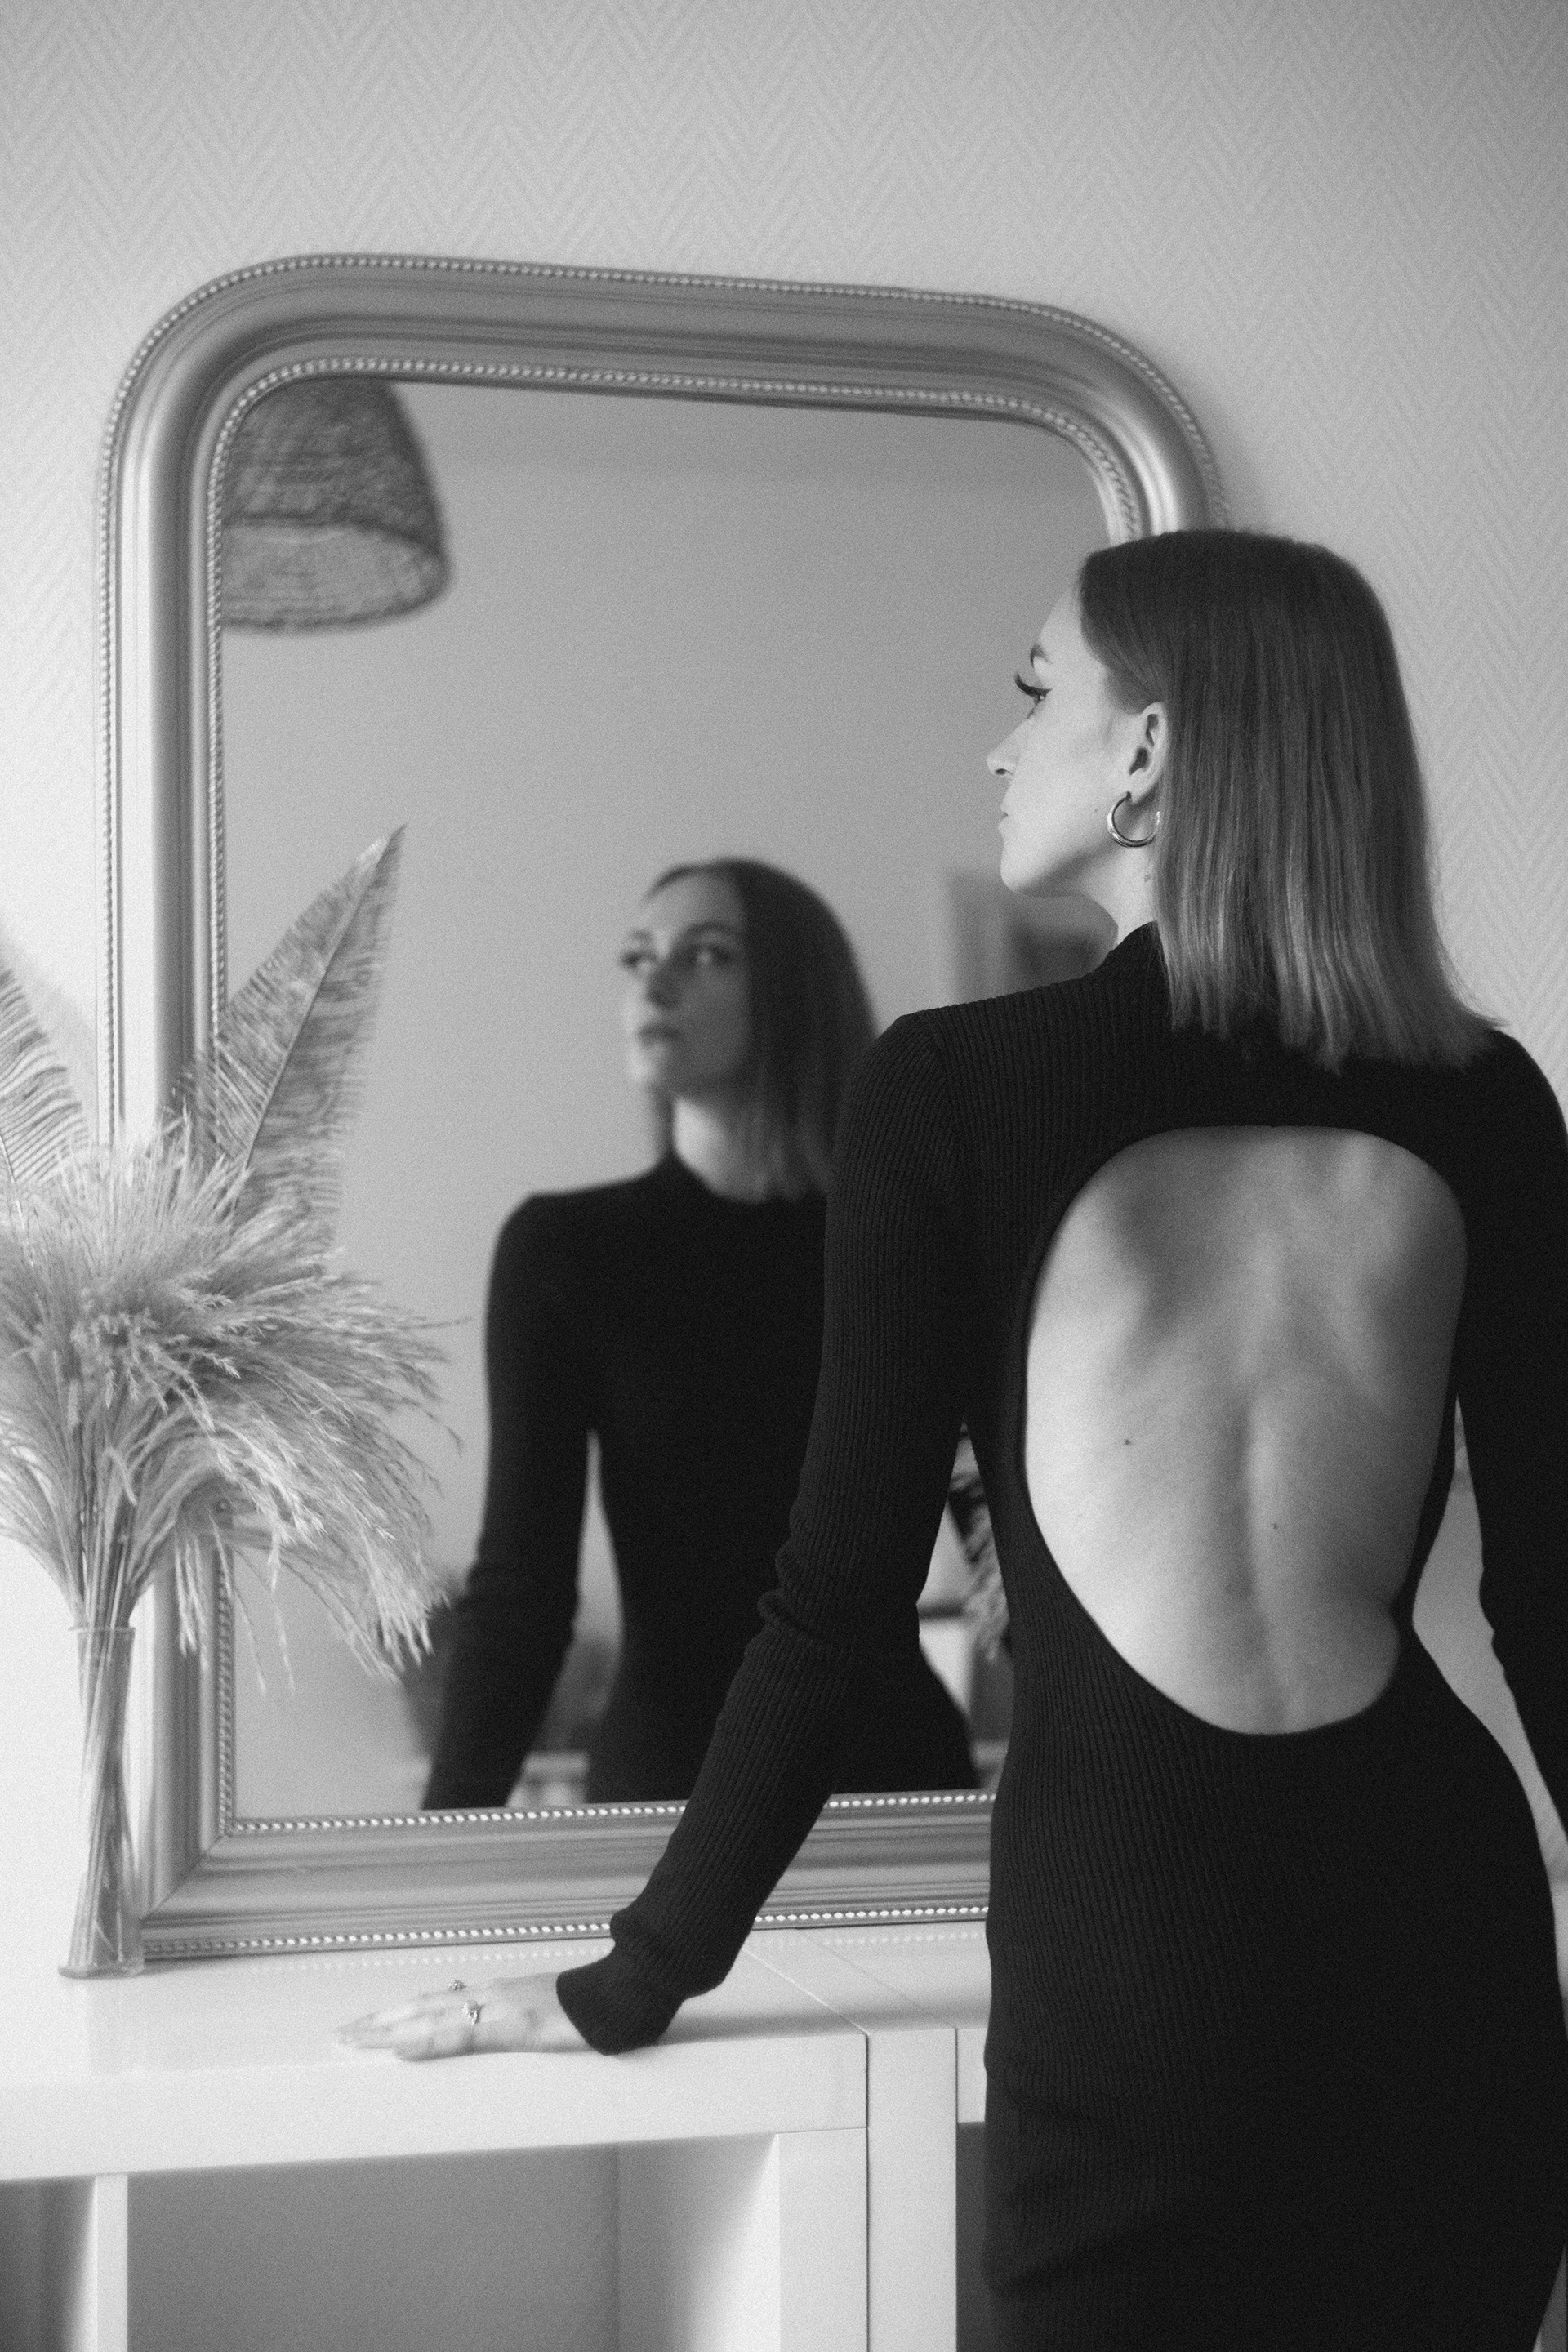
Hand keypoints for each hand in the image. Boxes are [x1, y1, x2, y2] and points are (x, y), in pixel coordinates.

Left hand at [336, 1971, 587, 2059]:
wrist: (619, 1995)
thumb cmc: (585, 2008)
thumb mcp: (539, 2014)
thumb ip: (507, 2018)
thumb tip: (479, 2021)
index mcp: (492, 1995)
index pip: (432, 2004)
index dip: (395, 2016)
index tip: (362, 2026)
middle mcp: (487, 1995)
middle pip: (419, 2008)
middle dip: (377, 2023)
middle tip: (338, 2036)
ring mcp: (497, 2008)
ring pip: (429, 2018)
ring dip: (387, 2031)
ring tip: (353, 2041)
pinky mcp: (511, 2027)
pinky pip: (460, 2036)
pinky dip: (427, 2042)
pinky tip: (402, 2050)